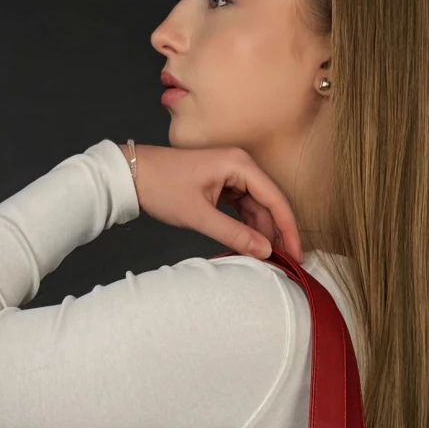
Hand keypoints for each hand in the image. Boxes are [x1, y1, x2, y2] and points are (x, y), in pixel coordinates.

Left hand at [122, 144, 302, 264]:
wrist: (132, 174)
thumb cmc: (162, 186)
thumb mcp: (199, 215)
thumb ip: (234, 234)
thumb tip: (265, 251)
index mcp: (239, 165)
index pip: (276, 199)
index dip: (289, 229)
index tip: (296, 254)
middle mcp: (241, 166)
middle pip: (270, 203)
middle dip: (276, 233)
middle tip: (284, 262)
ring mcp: (232, 174)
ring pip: (257, 207)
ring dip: (261, 231)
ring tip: (265, 258)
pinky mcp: (222, 184)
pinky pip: (243, 207)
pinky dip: (247, 226)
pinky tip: (249, 244)